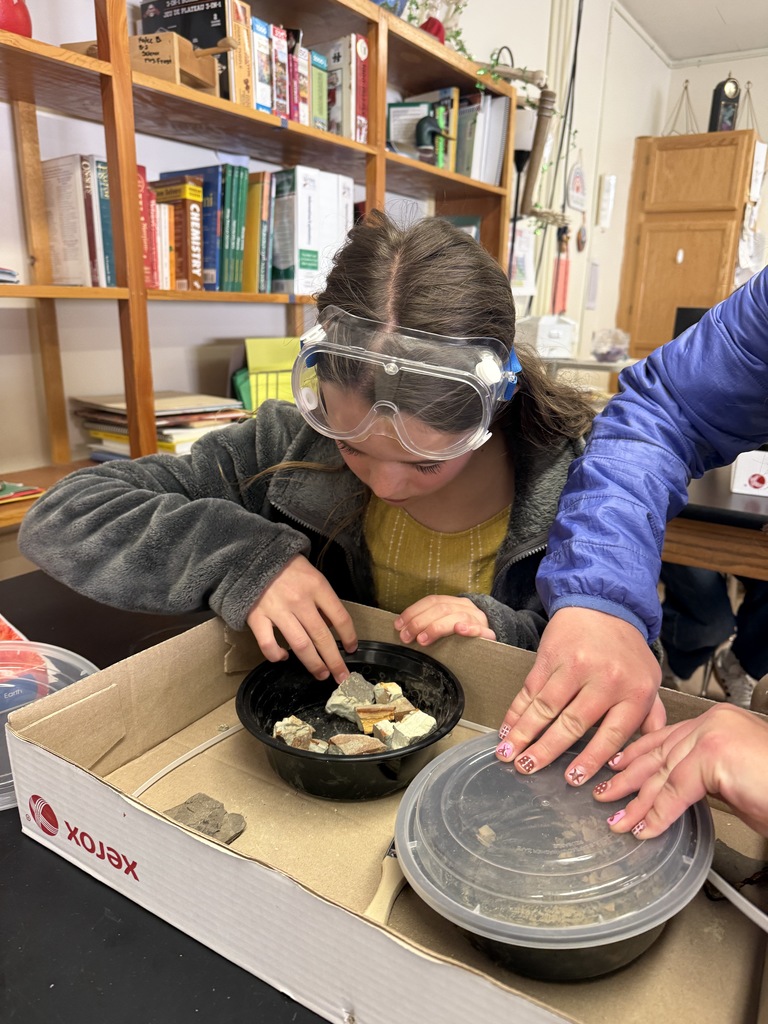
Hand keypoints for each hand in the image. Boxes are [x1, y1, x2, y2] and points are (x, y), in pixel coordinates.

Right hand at [246, 554, 357, 683]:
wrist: (252, 554)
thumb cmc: (286, 566)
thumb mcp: (313, 575)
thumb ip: (323, 599)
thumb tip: (333, 625)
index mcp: (317, 587)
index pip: (340, 617)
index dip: (349, 637)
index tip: (352, 649)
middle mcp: (300, 600)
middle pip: (322, 636)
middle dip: (334, 661)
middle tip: (341, 676)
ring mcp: (277, 610)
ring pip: (300, 645)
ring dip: (313, 664)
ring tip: (321, 674)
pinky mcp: (257, 617)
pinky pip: (268, 644)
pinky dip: (276, 655)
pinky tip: (283, 658)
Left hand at [394, 595, 495, 645]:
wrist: (489, 643)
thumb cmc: (461, 636)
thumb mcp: (444, 625)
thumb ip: (428, 623)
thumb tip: (403, 628)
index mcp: (454, 603)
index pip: (432, 601)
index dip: (413, 611)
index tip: (399, 625)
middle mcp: (466, 607)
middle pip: (441, 609)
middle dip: (420, 622)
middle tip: (406, 636)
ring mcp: (478, 619)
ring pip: (457, 617)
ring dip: (437, 627)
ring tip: (422, 639)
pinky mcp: (488, 634)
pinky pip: (479, 629)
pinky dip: (469, 629)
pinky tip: (459, 630)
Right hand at [496, 607, 665, 783]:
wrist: (604, 604)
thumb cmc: (626, 649)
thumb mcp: (649, 681)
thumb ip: (650, 718)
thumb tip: (642, 758)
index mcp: (634, 692)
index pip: (611, 735)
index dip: (590, 759)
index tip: (573, 779)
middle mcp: (605, 680)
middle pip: (572, 724)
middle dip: (546, 750)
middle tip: (528, 769)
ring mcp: (575, 666)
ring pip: (545, 707)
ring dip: (523, 734)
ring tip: (508, 755)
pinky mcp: (551, 655)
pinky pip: (530, 689)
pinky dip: (515, 711)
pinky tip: (506, 729)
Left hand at [593, 703, 767, 838]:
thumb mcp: (736, 783)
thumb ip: (707, 778)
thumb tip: (678, 793)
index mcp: (719, 722)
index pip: (668, 736)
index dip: (638, 753)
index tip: (616, 764)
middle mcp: (713, 722)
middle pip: (659, 752)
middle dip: (627, 776)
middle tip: (602, 793)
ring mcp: (713, 735)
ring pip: (661, 773)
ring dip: (635, 801)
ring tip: (615, 818)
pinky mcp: (713, 755)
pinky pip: (675, 791)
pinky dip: (657, 814)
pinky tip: (643, 829)